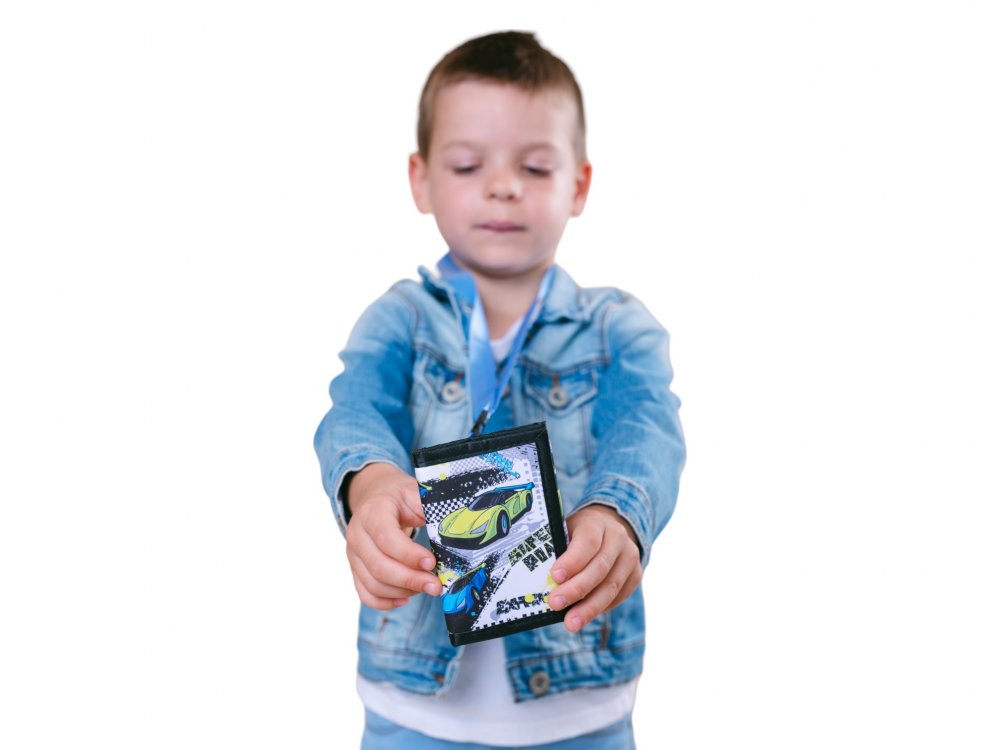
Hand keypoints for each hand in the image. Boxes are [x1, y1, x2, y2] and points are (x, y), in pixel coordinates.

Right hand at [344, 463, 441, 609]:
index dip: (409, 554)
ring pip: (373, 584)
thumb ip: (430, 508)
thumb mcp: (415, 493)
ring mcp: (353, 554)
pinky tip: (405, 599)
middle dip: (410, 579)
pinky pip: (366, 594)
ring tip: (425, 587)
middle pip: (378, 565)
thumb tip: (456, 527)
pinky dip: (385, 602)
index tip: (432, 563)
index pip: (385, 537)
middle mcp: (357, 534)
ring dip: (402, 591)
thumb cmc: (401, 498)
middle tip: (436, 585)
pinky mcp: (355, 570)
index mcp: (372, 512)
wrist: (377, 498)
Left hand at [549, 504, 641, 632]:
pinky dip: (600, 608)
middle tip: (555, 604)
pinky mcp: (636, 574)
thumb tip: (543, 581)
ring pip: (611, 586)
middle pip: (599, 568)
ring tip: (571, 623)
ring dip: (589, 608)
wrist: (609, 527)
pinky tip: (584, 616)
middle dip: (576, 589)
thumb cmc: (578, 533)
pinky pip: (618, 596)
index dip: (572, 561)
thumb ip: (558, 550)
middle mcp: (618, 537)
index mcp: (597, 522)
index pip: (588, 541)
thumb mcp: (566, 530)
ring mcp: (630, 556)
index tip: (555, 577)